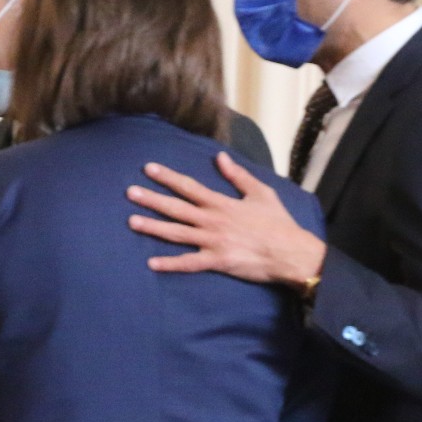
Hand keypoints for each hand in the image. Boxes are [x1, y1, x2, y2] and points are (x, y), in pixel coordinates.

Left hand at [126, 153, 325, 285]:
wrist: (291, 252)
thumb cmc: (278, 223)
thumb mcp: (261, 193)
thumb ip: (238, 175)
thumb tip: (220, 157)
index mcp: (221, 203)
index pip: (189, 187)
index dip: (168, 177)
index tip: (148, 169)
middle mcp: (213, 220)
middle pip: (176, 208)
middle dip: (152, 199)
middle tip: (130, 192)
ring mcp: (213, 241)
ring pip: (177, 233)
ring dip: (153, 227)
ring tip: (131, 221)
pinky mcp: (217, 261)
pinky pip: (189, 263)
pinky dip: (170, 264)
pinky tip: (151, 264)